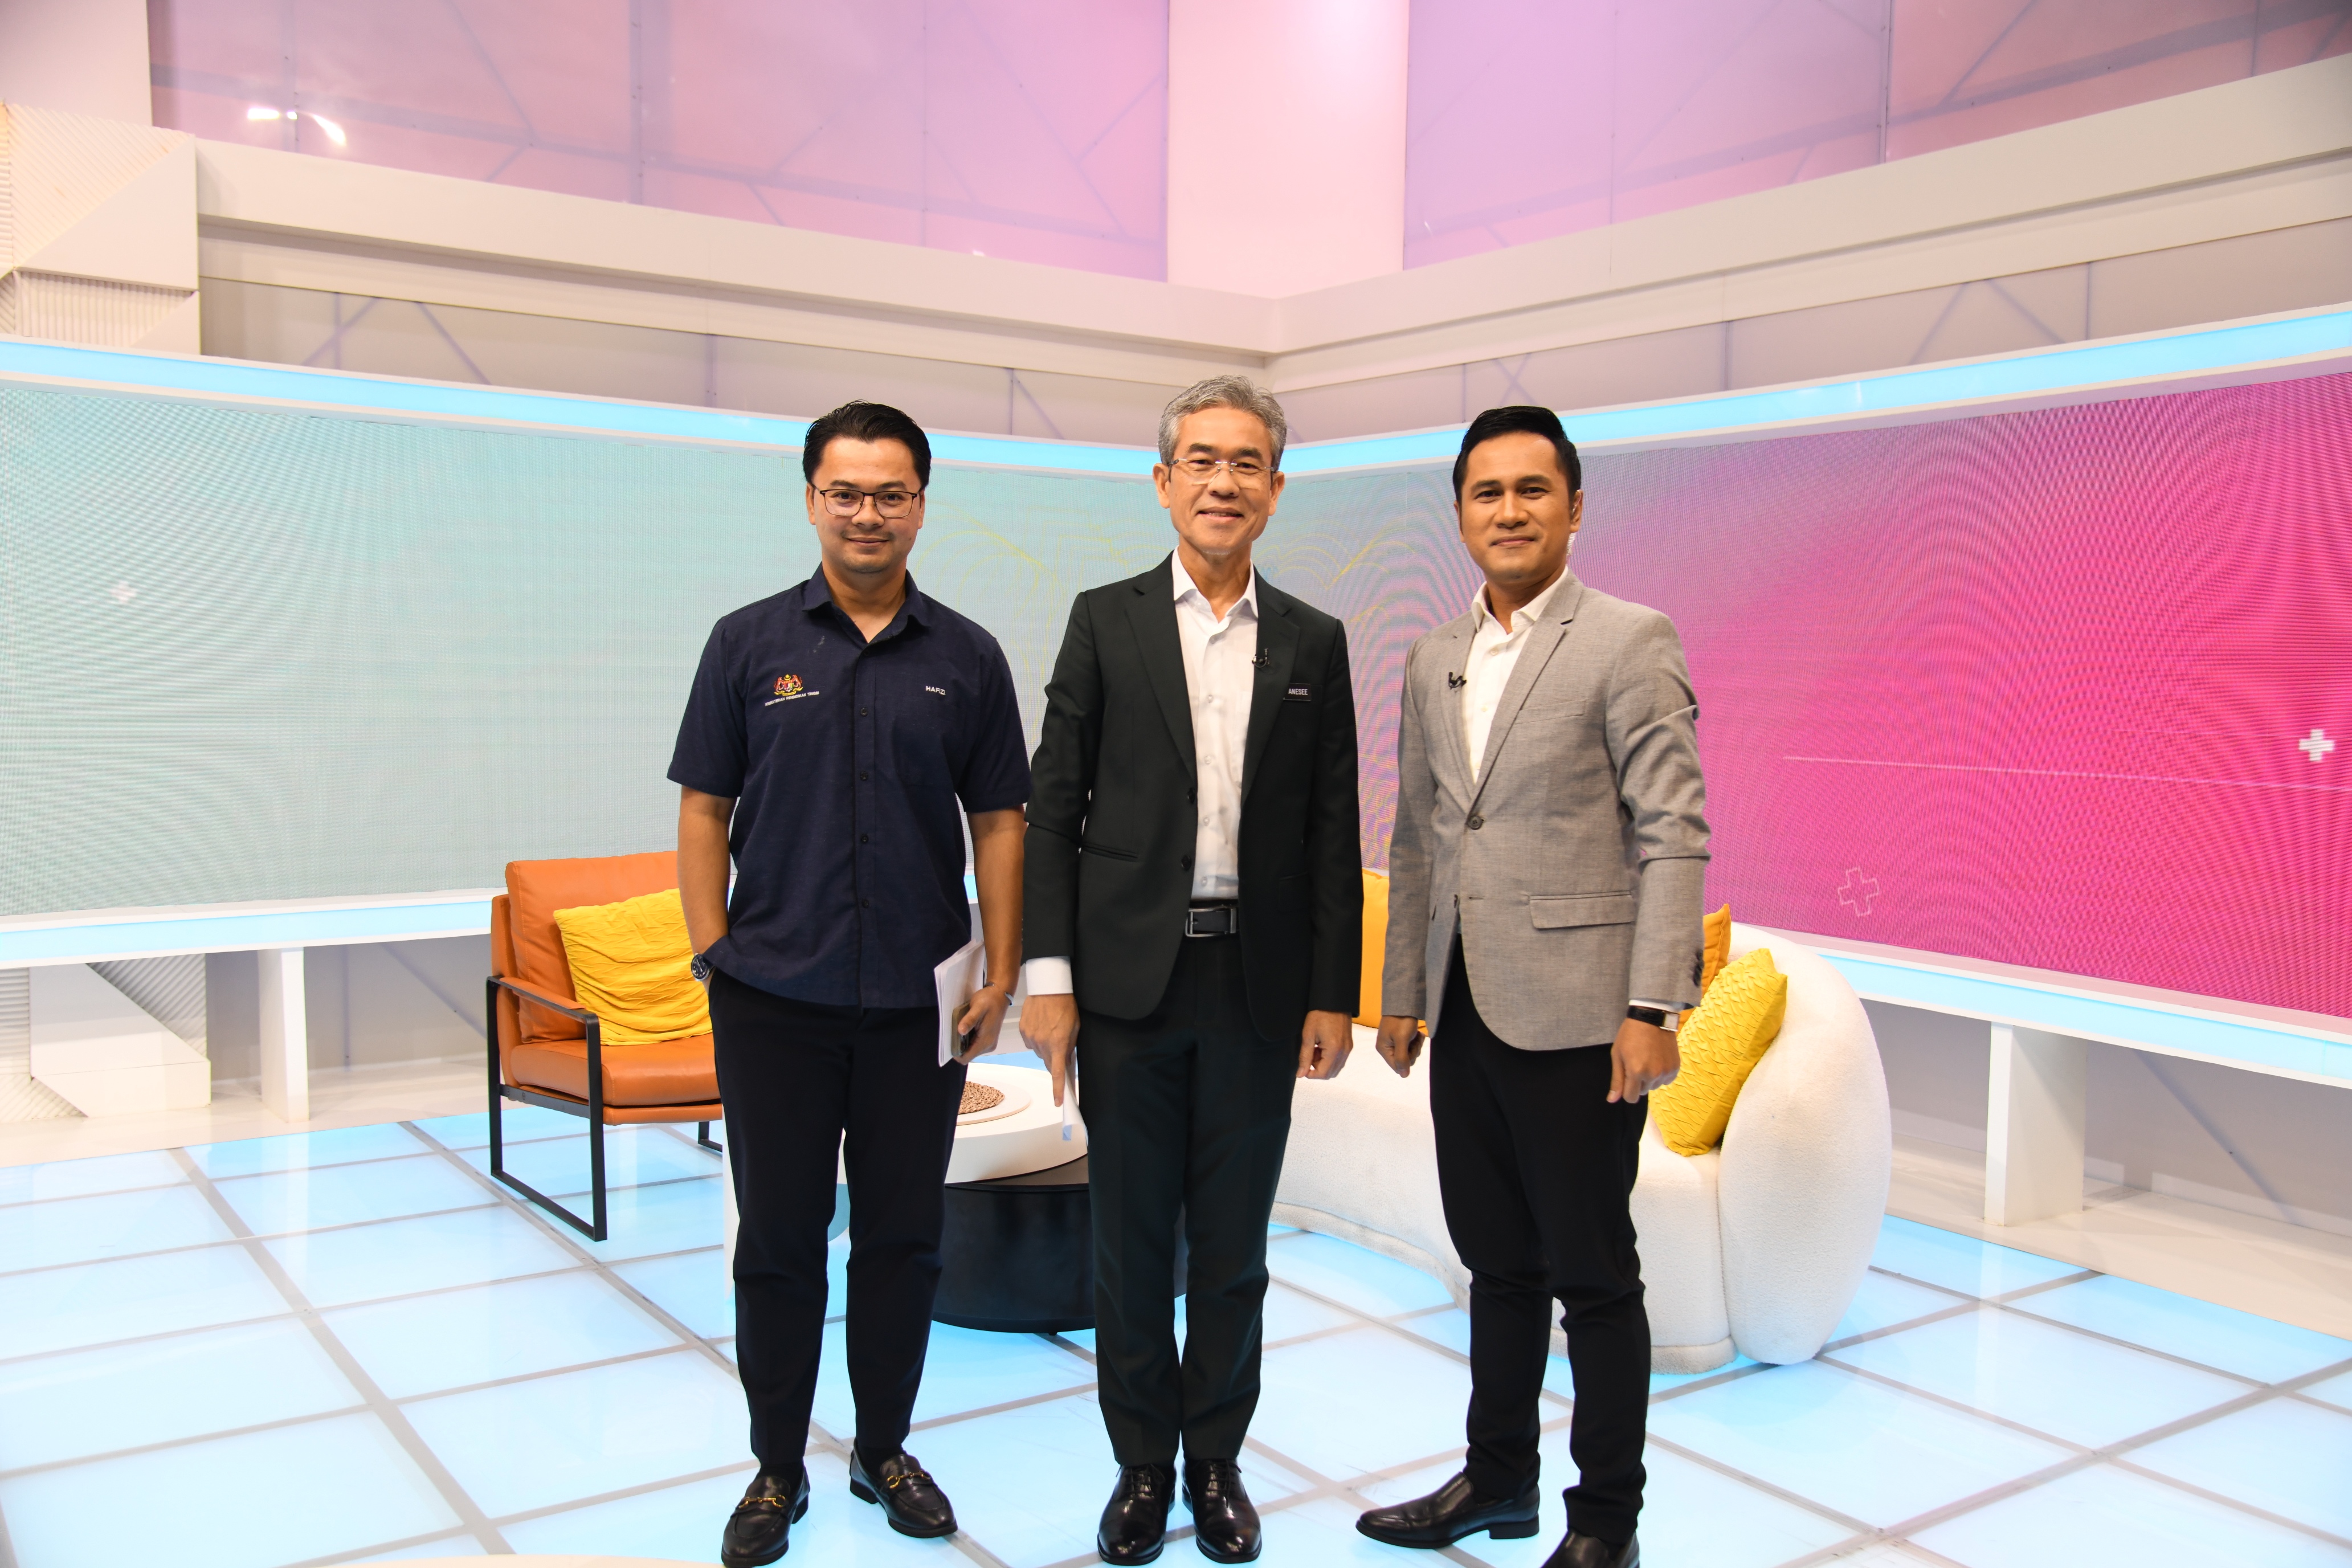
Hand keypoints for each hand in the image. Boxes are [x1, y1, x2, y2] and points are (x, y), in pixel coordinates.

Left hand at [953, 983, 1011, 1063]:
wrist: (999, 996)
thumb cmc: (989, 1001)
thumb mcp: (977, 1008)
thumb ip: (969, 1020)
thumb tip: (960, 1031)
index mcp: (985, 1041)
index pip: (966, 1058)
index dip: (956, 1053)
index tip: (950, 1041)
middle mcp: (988, 1046)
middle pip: (968, 1054)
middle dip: (959, 1045)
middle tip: (955, 1031)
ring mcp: (989, 1043)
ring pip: (970, 1049)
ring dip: (963, 1041)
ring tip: (962, 1027)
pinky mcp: (988, 1039)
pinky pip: (974, 1044)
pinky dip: (968, 1038)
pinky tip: (967, 1027)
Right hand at [1019, 991, 1079, 1106]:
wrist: (1048, 987)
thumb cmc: (1065, 1005)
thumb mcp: (1075, 1027)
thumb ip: (1070, 1046)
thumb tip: (1065, 1061)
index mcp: (1058, 1043)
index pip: (1057, 1072)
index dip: (1057, 1089)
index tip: (1058, 1101)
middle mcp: (1042, 1043)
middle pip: (1047, 1063)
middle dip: (1054, 1060)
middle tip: (1059, 1047)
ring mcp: (1031, 1038)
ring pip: (1038, 1052)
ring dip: (1045, 1047)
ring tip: (1050, 1029)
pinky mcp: (1023, 1031)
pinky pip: (1030, 1042)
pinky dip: (1036, 1038)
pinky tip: (1041, 1026)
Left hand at [1298, 1009, 1353, 1078]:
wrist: (1333, 1001)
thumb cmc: (1320, 1015)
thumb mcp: (1308, 1036)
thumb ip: (1304, 1057)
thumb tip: (1300, 1074)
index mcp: (1334, 1050)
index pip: (1323, 1074)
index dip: (1310, 1074)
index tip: (1303, 1066)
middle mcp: (1344, 1052)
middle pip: (1330, 1074)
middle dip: (1317, 1069)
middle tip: (1309, 1054)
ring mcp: (1348, 1049)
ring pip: (1335, 1068)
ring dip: (1323, 1064)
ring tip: (1315, 1048)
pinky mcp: (1349, 1045)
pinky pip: (1339, 1060)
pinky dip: (1330, 1058)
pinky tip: (1322, 1046)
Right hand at [1374, 1015, 1425, 1077]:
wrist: (1405, 1002)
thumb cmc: (1401, 1020)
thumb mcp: (1402, 1040)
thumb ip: (1402, 1058)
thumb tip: (1403, 1075)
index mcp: (1383, 1049)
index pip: (1397, 1067)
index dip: (1407, 1060)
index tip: (1410, 1047)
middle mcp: (1387, 1048)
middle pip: (1405, 1061)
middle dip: (1413, 1051)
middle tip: (1414, 1039)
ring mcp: (1394, 1043)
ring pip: (1410, 1054)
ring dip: (1416, 1045)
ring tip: (1416, 1034)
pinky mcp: (1401, 1039)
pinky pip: (1411, 1047)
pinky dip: (1416, 1041)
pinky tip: (1417, 1033)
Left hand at [1609, 1018, 1679, 1102]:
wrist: (1652, 1018)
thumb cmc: (1629, 1035)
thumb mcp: (1618, 1056)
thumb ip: (1617, 1080)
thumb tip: (1612, 1100)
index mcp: (1636, 1072)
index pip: (1631, 1098)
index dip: (1626, 1090)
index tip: (1626, 1078)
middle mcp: (1653, 1074)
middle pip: (1643, 1092)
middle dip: (1638, 1082)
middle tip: (1636, 1062)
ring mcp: (1666, 1071)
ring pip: (1654, 1086)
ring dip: (1650, 1078)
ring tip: (1647, 1059)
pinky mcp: (1675, 1067)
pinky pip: (1666, 1080)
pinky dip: (1661, 1074)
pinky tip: (1657, 1059)